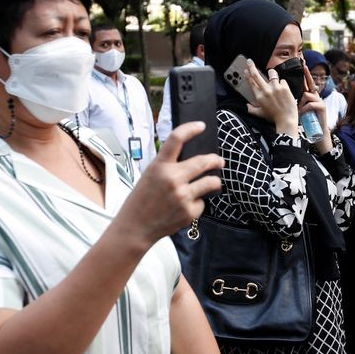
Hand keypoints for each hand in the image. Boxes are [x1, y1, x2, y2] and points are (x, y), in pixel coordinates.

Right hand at [114, 121, 223, 252]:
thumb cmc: (141, 200)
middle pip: (204, 161)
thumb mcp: (150, 175)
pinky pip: (202, 202)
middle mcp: (173, 179)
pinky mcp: (189, 212)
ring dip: (215, 181)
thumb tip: (192, 159)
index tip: (201, 125)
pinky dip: (198, 203)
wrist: (135, 228)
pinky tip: (185, 206)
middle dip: (216, 160)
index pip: (176, 139)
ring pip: (211, 182)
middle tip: (219, 161)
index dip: (191, 129)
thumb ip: (168, 166)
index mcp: (159, 166)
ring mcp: (183, 196)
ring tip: (213, 182)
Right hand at [244, 59, 298, 135]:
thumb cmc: (274, 117)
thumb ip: (252, 109)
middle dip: (252, 67)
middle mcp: (266, 90)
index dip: (248, 75)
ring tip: (273, 77)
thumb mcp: (260, 114)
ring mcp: (275, 88)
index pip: (251, 82)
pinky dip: (282, 84)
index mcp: (259, 96)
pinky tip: (284, 90)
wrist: (286, 119)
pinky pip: (282, 80)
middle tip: (249, 61)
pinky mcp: (284, 87)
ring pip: (272, 73)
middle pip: (256, 75)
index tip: (246, 70)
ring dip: (272, 74)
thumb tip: (247, 106)